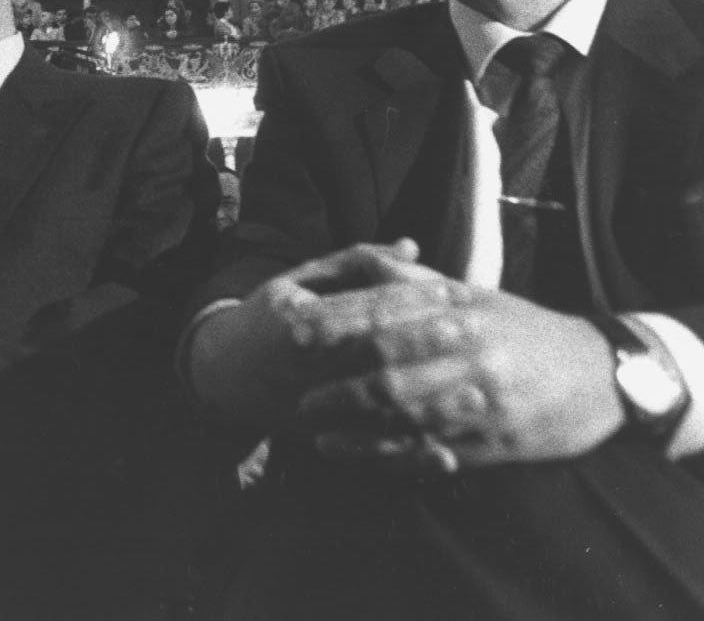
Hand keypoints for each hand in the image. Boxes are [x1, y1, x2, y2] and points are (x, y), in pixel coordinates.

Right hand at [189, 241, 465, 427]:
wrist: (224, 375)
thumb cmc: (270, 317)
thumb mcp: (300, 279)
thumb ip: (357, 262)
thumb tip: (413, 247)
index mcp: (303, 322)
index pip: (369, 308)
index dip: (415, 301)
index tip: (456, 293)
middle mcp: (308, 366)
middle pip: (380, 355)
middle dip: (431, 342)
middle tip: (477, 330)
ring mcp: (315, 406)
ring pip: (381, 408)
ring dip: (432, 402)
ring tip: (479, 391)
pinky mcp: (322, 438)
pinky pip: (373, 450)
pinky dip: (411, 456)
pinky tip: (449, 452)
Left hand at [297, 287, 624, 471]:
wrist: (602, 375)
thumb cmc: (524, 327)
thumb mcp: (475, 293)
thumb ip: (415, 280)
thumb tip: (362, 260)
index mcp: (461, 310)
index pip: (386, 314)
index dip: (337, 324)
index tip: (294, 329)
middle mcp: (471, 352)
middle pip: (391, 367)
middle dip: (337, 381)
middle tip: (295, 390)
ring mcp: (483, 401)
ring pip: (408, 414)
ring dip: (356, 425)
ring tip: (315, 430)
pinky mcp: (495, 443)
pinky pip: (433, 450)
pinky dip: (390, 456)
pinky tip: (357, 457)